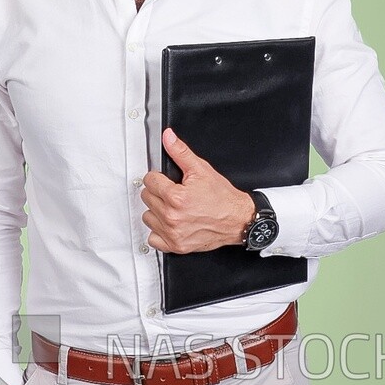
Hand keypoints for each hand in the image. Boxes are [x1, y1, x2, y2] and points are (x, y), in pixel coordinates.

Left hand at [141, 129, 255, 252]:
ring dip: (157, 211)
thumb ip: (181, 152)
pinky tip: (170, 224)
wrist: (237, 220)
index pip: (149, 181)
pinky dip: (159, 232)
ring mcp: (173, 234)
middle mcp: (172, 217)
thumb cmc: (222, 199)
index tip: (166, 180)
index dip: (158, 177)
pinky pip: (154, 239)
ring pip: (148, 217)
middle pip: (147, 198)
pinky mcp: (176, 246)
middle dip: (158, 192)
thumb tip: (168, 138)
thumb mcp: (202, 170)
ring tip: (172, 208)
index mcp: (176, 198)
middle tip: (173, 193)